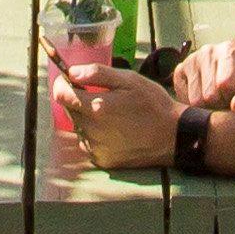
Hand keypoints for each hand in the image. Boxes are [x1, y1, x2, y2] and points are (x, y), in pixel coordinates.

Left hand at [62, 56, 179, 172]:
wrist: (173, 137)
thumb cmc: (152, 104)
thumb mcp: (129, 80)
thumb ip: (97, 73)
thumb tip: (71, 72)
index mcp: (97, 107)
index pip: (61, 95)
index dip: (62, 85)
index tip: (69, 80)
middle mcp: (93, 130)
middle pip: (70, 111)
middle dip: (78, 100)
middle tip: (100, 96)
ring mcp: (97, 148)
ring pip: (79, 127)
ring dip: (87, 118)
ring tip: (111, 114)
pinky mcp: (102, 160)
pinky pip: (88, 143)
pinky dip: (94, 135)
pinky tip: (113, 130)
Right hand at [172, 37, 234, 112]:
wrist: (227, 70)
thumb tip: (234, 105)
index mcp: (229, 50)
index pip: (225, 84)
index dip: (231, 97)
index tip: (234, 95)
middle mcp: (208, 50)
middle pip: (209, 94)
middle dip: (218, 103)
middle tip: (223, 99)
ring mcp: (191, 59)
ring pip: (195, 99)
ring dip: (205, 106)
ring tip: (213, 98)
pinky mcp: (179, 69)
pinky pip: (182, 97)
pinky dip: (192, 103)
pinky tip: (201, 95)